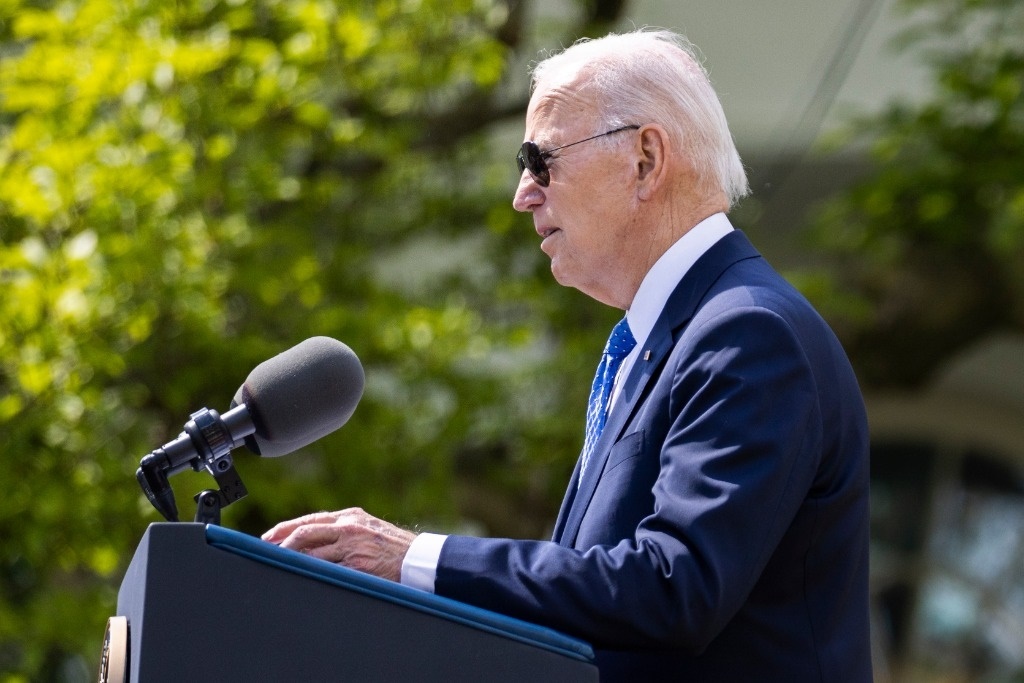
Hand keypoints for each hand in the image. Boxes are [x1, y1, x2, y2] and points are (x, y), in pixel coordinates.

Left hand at [262, 507, 416, 581]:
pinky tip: (299, 580)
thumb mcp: (370, 530)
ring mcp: (353, 546)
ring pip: (311, 552)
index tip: (269, 538)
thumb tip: (315, 541)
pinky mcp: (357, 565)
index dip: (285, 529)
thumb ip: (346, 531)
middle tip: (266, 553)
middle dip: (281, 543)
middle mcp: (350, 527)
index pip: (310, 519)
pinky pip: (326, 570)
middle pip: (305, 532)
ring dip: (291, 561)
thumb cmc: (395, 549)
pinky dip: (309, 574)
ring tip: (277, 568)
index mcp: (351, 517)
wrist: (421, 561)